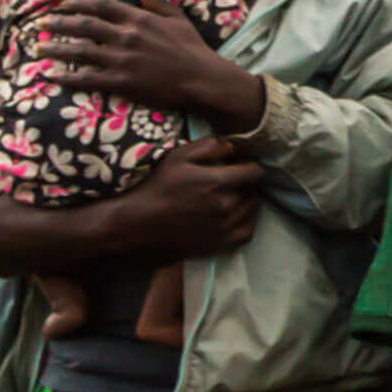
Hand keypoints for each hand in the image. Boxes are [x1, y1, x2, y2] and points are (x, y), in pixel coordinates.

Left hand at [41, 0, 267, 129]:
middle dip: (59, 23)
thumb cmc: (192, 48)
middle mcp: (126, 36)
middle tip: (41, 24)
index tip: (61, 4)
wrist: (203, 79)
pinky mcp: (121, 82)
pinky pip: (87, 79)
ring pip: (80, 51)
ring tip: (39, 49)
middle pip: (84, 25)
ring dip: (56, 49)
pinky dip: (68, 78)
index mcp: (139, 18)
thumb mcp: (176, 17)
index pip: (100, 5)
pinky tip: (52, 77)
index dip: (77, 3)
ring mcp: (122, 60)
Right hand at [110, 138, 264, 258]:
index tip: (242, 164)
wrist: (137, 224)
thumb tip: (233, 147)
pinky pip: (246, 233)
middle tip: (234, 179)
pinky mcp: (217, 245)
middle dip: (247, 182)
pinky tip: (238, 216)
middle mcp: (226, 206)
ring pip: (251, 211)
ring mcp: (223, 228)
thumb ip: (209, 147)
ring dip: (247, 201)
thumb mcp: (177, 157)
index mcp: (218, 183)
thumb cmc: (156, 188)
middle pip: (253, 191)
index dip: (250, 165)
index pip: (255, 172)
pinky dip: (248, 222)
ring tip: (234, 195)